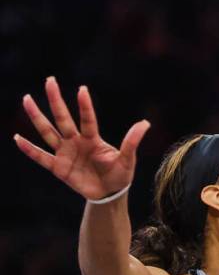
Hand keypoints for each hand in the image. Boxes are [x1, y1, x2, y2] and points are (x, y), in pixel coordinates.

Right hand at [13, 78, 149, 200]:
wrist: (109, 194)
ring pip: (48, 132)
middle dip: (56, 100)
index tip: (82, 89)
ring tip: (27, 100)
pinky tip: (17, 138)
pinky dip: (29, 149)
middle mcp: (77, 142)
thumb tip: (145, 123)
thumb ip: (132, 142)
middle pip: (63, 118)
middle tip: (50, 80)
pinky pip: (41, 157)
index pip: (88, 119)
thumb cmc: (120, 175)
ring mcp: (65, 153)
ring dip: (37, 117)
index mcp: (93, 139)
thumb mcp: (127, 159)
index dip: (85, 106)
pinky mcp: (58, 168)